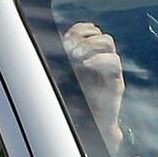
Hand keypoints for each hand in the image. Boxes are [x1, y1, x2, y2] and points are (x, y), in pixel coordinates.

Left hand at [62, 22, 124, 142]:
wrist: (91, 127)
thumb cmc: (76, 103)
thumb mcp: (65, 77)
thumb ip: (59, 62)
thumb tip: (40, 46)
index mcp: (90, 55)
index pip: (88, 29)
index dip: (77, 30)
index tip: (64, 40)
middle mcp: (102, 59)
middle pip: (99, 32)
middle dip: (82, 35)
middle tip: (68, 47)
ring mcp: (110, 69)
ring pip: (108, 41)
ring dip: (90, 43)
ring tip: (76, 55)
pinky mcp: (116, 81)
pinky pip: (115, 61)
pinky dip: (100, 58)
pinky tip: (86, 64)